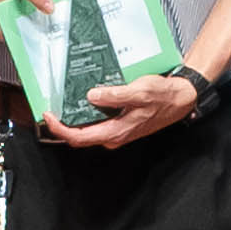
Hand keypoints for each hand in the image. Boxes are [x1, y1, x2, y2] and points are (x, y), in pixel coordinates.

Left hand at [47, 70, 200, 148]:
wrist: (181, 99)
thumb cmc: (163, 97)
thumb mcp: (139, 91)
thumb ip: (115, 95)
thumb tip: (91, 96)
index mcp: (115, 131)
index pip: (79, 138)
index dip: (60, 129)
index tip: (48, 116)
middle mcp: (114, 135)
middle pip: (80, 137)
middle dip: (63, 126)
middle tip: (51, 109)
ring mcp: (118, 131)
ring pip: (89, 130)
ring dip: (75, 119)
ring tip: (65, 102)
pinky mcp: (121, 124)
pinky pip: (99, 123)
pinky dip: (88, 114)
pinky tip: (87, 100)